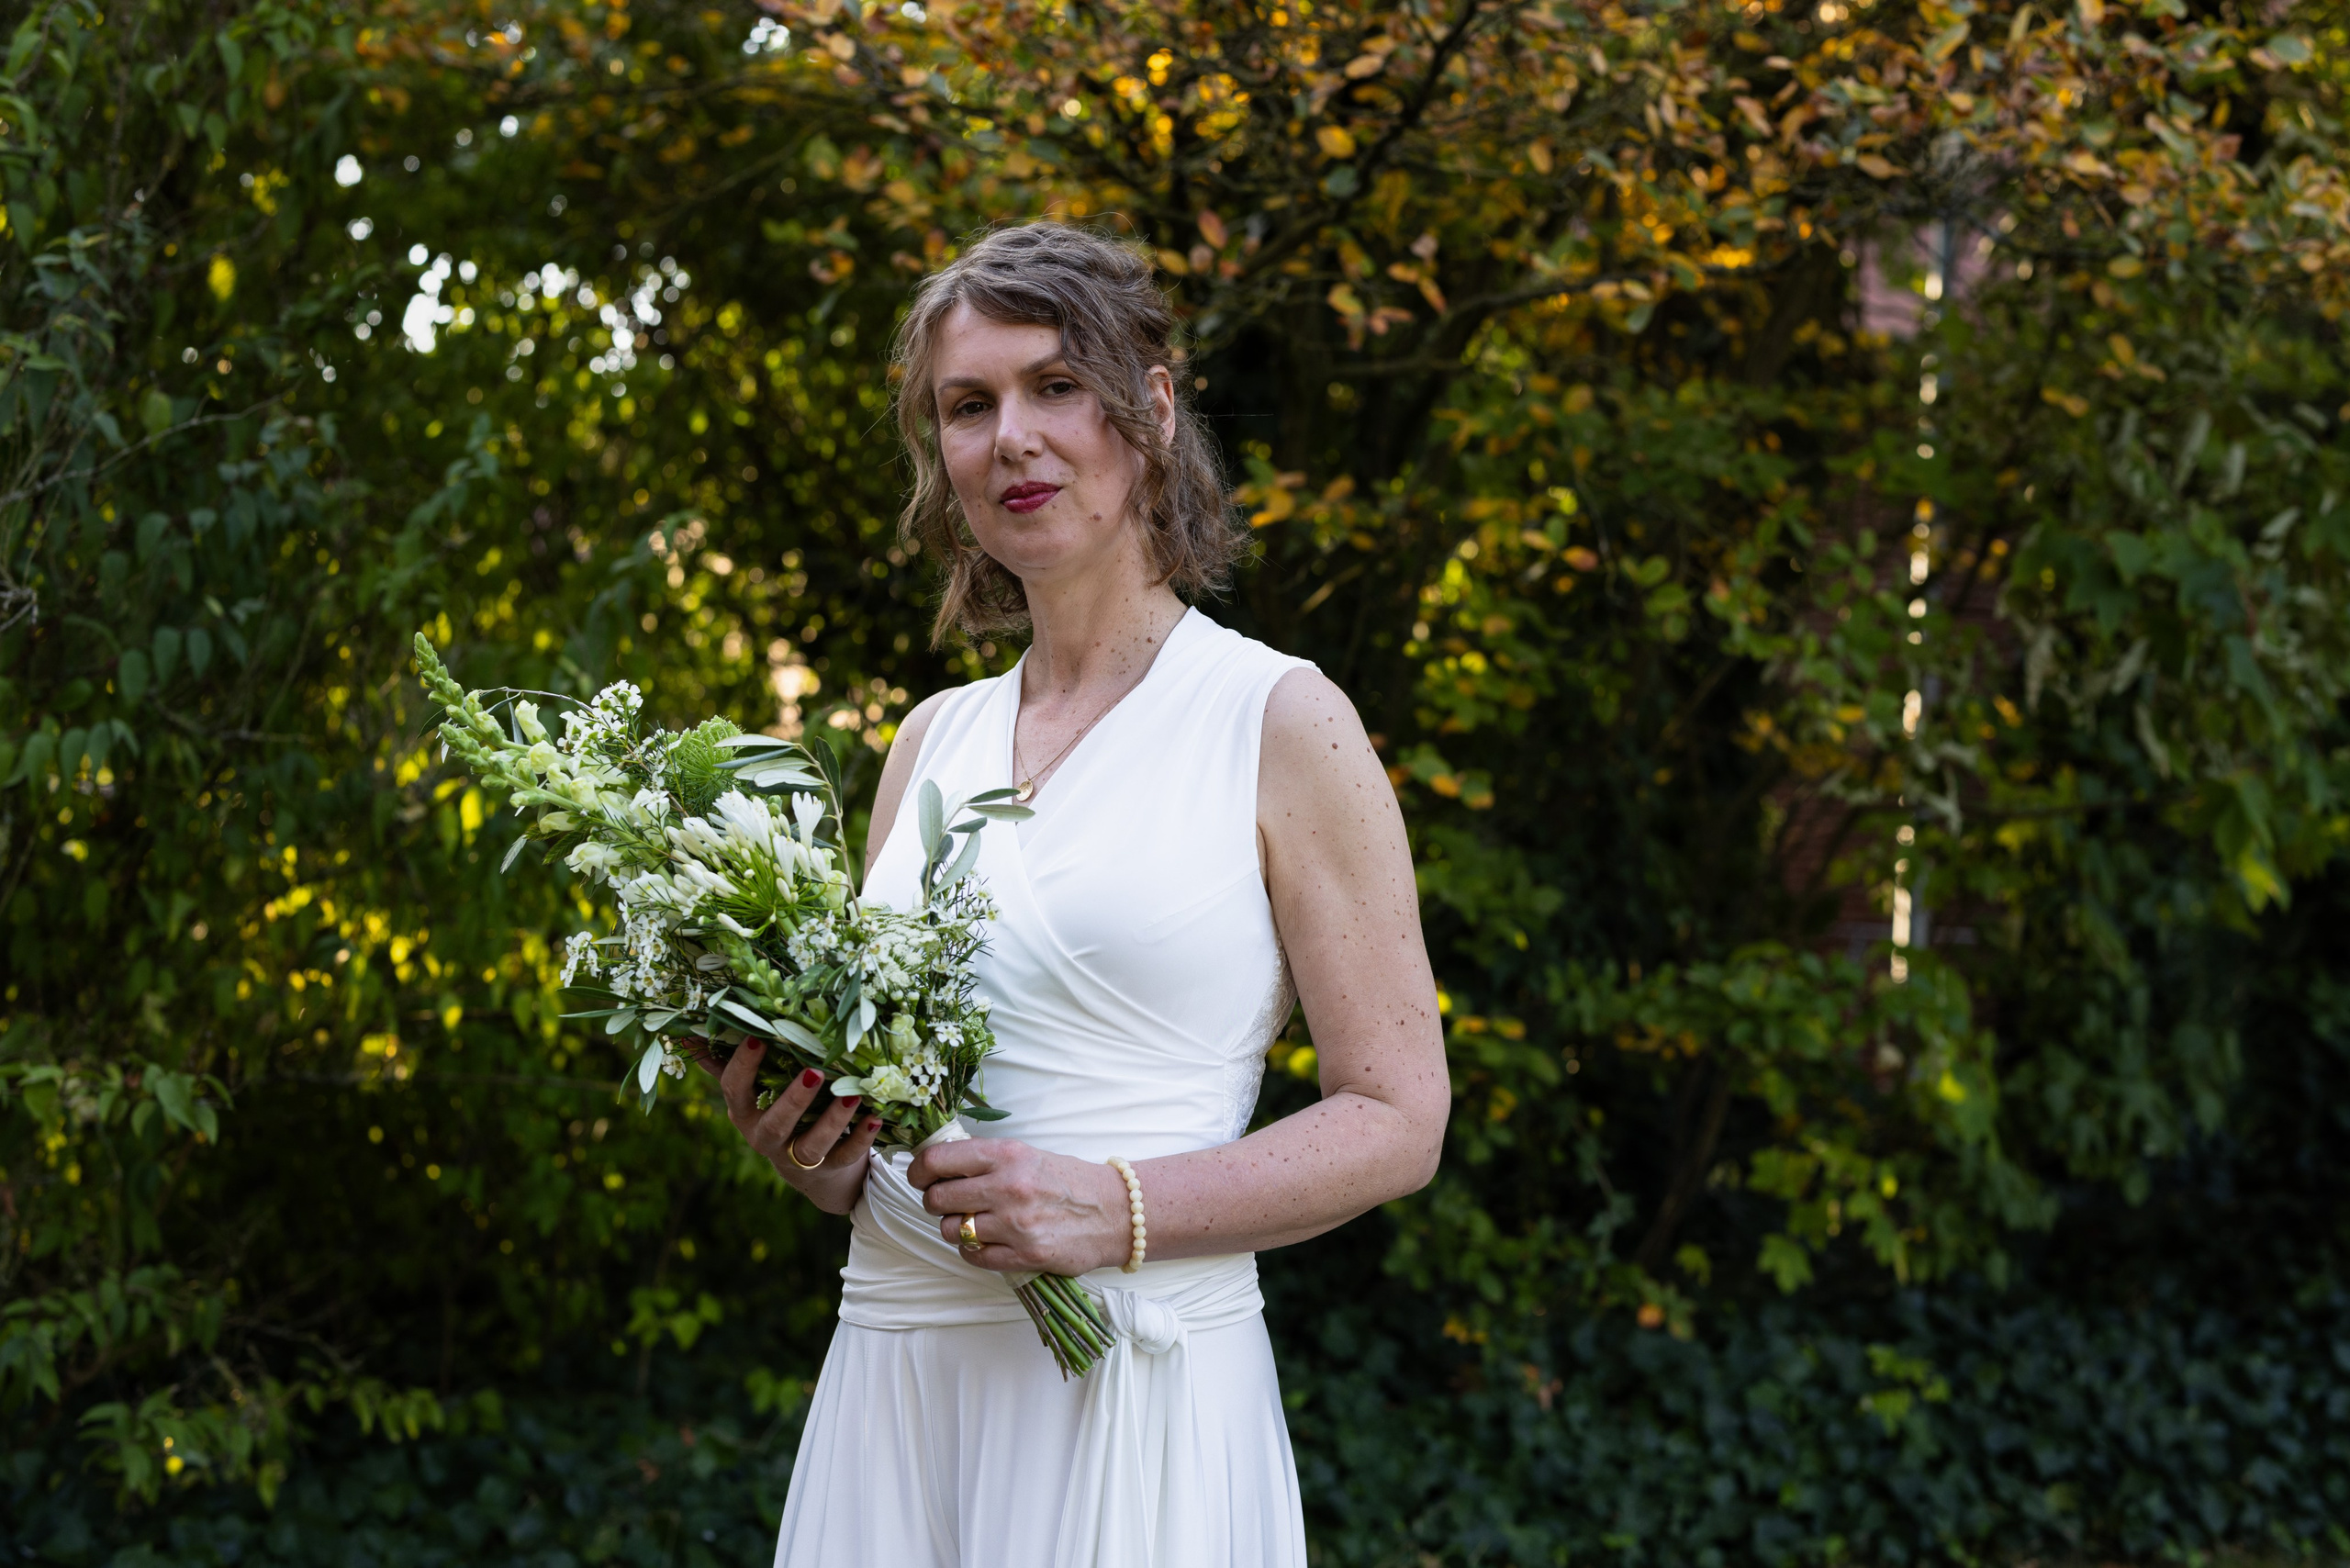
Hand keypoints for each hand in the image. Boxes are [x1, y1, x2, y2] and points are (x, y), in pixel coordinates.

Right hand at [695, 1039, 880, 1213]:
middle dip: (793, 1099)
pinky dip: (862, 1138)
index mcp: (744, 1113)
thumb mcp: (752, 1091)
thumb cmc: (780, 1112)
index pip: (735, 1090)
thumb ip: (725, 1062)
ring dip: (834, 1120)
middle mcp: (766, 1138)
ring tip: (853, 1095)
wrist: (813, 1171)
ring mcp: (798, 1158)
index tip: (758, 1038)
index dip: (744, 1066)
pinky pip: (845, 1156)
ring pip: (812, 1144)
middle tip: (815, 1072)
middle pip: (775, 1123)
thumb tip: (688, 1029)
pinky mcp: (829, 1169)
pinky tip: (876, 1116)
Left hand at [907, 1136, 1131, 1274]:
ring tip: (973, 1223)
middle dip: (936, 1203)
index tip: (920, 1177)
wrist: (1115, 1211)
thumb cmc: (1066, 1181)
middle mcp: (1008, 1187)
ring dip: (956, 1229)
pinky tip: (988, 1242)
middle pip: (938, 1199)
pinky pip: (974, 1257)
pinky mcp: (1025, 1255)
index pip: (939, 1160)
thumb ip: (985, 1160)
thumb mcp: (1026, 1155)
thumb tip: (936, 1165)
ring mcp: (1016, 1224)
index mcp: (1006, 1155)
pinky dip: (974, 1251)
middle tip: (948, 1203)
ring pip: (953, 1231)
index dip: (919, 1170)